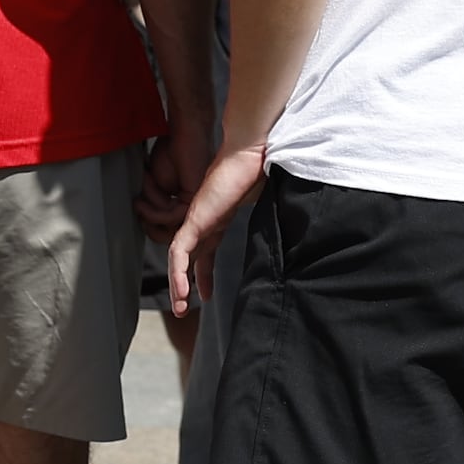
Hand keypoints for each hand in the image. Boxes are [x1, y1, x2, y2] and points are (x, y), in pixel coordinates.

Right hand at [134, 124, 198, 240]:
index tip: (140, 218)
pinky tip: (145, 201)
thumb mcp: (156, 184)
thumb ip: (155, 204)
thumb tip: (146, 220)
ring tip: (140, 202)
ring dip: (150, 214)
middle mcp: (194, 206)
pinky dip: (156, 210)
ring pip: (171, 226)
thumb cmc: (170, 152)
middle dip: (151, 227)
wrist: (181, 134)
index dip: (153, 228)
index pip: (172, 229)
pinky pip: (174, 216)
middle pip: (173, 234)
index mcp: (185, 204)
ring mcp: (196, 203)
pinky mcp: (194, 198)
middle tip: (139, 216)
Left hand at [167, 143, 268, 320]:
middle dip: (184, 285)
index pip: (204, 253)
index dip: (202, 276)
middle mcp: (203, 222)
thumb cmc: (257, 172)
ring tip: (180, 306)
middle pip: (187, 259)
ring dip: (178, 284)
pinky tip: (181, 290)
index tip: (204, 295)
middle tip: (182, 308)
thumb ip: (263, 219)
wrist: (251, 155)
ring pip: (179, 259)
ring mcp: (196, 221)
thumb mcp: (260, 203)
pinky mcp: (194, 220)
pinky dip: (179, 272)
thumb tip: (286, 231)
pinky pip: (180, 252)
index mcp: (216, 220)